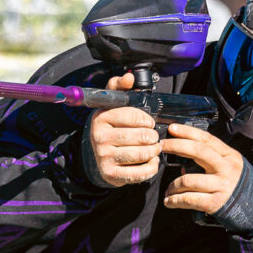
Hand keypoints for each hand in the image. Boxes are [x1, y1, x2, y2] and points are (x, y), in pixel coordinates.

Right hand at [88, 72, 160, 186]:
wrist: (98, 157)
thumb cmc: (111, 127)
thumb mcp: (111, 105)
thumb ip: (119, 87)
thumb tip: (129, 77)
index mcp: (101, 119)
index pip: (132, 116)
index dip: (146, 120)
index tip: (149, 123)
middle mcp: (100, 138)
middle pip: (140, 137)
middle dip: (152, 137)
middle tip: (154, 137)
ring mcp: (104, 158)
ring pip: (142, 154)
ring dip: (154, 151)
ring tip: (154, 148)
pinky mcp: (111, 175)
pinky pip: (140, 172)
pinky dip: (151, 167)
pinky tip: (151, 161)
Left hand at [162, 123, 243, 212]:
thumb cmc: (236, 187)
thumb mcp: (230, 167)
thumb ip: (210, 162)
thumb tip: (183, 165)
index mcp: (229, 156)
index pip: (206, 139)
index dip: (187, 132)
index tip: (172, 129)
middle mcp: (226, 168)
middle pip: (198, 151)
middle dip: (176, 146)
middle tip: (161, 148)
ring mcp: (221, 185)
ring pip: (188, 180)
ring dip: (172, 186)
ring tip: (168, 191)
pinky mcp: (215, 202)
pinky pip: (189, 199)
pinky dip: (175, 201)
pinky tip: (169, 202)